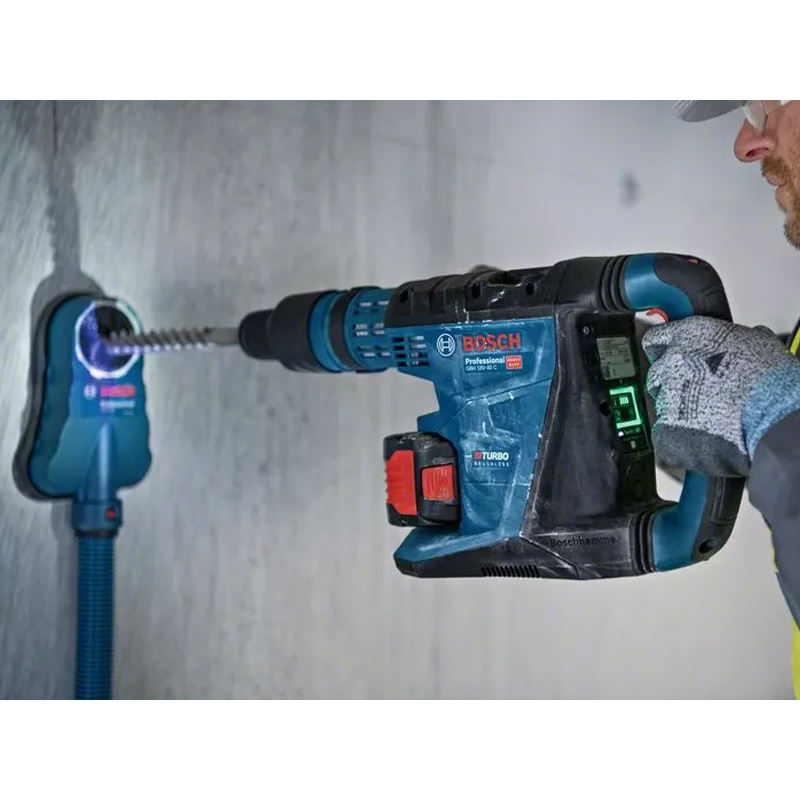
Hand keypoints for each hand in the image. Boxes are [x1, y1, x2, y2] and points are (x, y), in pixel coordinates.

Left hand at [641, 316, 799, 475]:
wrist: (774, 415)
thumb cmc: (771, 381)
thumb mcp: (758, 343)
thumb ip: (738, 339)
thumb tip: (747, 338)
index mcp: (690, 336)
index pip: (656, 340)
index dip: (664, 351)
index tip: (669, 358)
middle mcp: (672, 363)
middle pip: (657, 375)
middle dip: (674, 385)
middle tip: (700, 395)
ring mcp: (667, 396)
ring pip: (663, 406)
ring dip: (680, 413)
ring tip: (712, 418)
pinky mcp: (666, 429)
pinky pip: (665, 437)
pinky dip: (681, 441)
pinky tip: (705, 437)